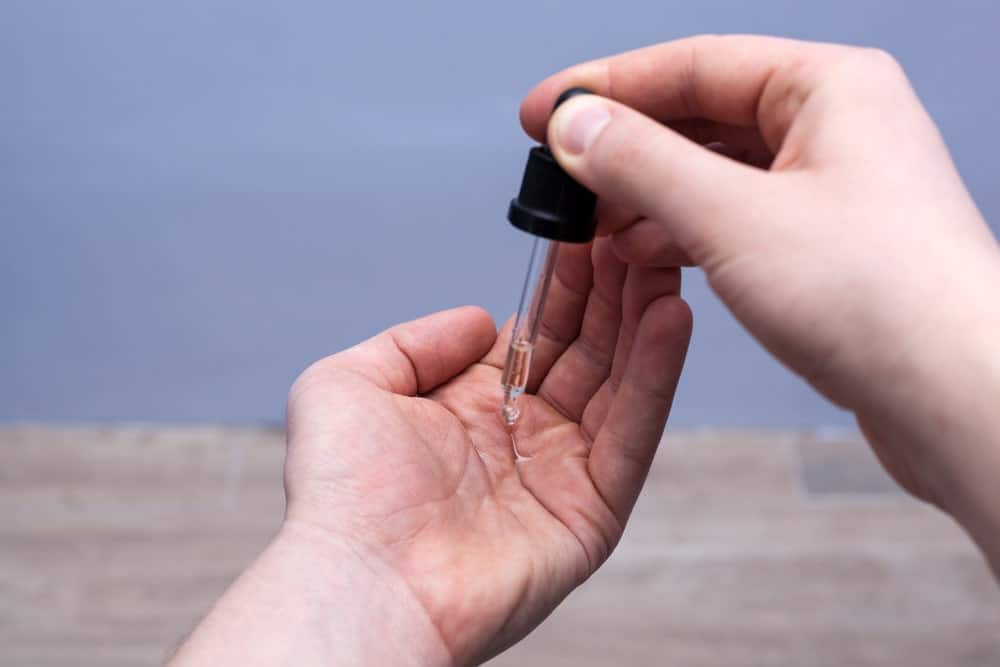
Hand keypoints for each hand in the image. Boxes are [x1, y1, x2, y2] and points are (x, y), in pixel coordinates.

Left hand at [280, 241, 689, 664]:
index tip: (588, 231)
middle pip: (585, 351)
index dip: (565, 284)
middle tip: (639, 232)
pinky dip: (654, 378)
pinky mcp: (592, 512)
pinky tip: (668, 320)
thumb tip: (482, 320)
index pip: (538, 333)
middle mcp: (521, 438)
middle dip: (611, 292)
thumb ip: (416, 340)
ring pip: (616, 384)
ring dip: (642, 321)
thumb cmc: (342, 496)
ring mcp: (560, 474)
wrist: (362, 581)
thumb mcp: (350, 383)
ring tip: (664, 262)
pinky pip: (630, 435)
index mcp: (471, 408)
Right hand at [520, 35, 999, 567]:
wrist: (958, 398)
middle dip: (625, 148)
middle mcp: (834, 129)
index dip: (606, 86)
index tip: (545, 111)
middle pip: (701, 116)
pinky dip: (682, 232)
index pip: (692, 65)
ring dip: (649, 196)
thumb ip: (643, 165)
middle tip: (562, 172)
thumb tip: (577, 127)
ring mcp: (830, 189)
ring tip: (596, 223)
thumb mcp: (735, 218)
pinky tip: (646, 255)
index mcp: (829, 89)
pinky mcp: (822, 246)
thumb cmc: (887, 300)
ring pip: (714, 172)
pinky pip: (734, 218)